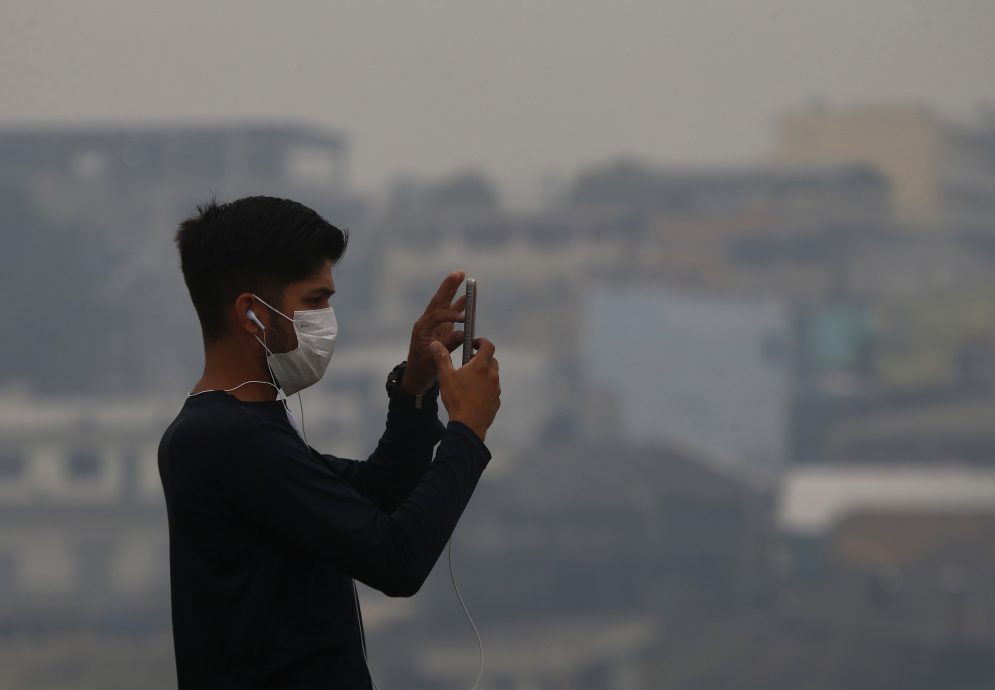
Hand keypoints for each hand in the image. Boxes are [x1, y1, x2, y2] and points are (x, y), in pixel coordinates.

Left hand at [402, 270, 466, 393]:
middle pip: (438, 301)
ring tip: (461, 275)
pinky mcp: (440, 327)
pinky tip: (466, 296)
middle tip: (458, 273)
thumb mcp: (434, 359)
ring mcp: (433, 324)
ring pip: (443, 303)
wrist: (418, 375)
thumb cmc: (423, 368)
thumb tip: (463, 334)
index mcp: (421, 329)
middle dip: (448, 287)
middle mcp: (426, 323)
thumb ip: (448, 345)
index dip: (450, 315)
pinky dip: (458, 305)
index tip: (464, 319)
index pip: (436, 316)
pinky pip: (449, 313)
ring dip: (452, 290)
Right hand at [430, 338, 500, 442]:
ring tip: (469, 380)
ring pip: (492, 375)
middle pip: (491, 360)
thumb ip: (442, 358)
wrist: (468, 425)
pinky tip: (474, 394)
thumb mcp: (446, 377)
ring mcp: (496, 388)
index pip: (488, 345)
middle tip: (468, 363)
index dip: (481, 342)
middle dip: (481, 358)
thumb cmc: (457, 399)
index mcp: (481, 366)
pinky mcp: (496, 400)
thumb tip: (435, 344)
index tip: (473, 344)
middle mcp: (492, 375)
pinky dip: (486, 387)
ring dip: (484, 373)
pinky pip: (493, 389)